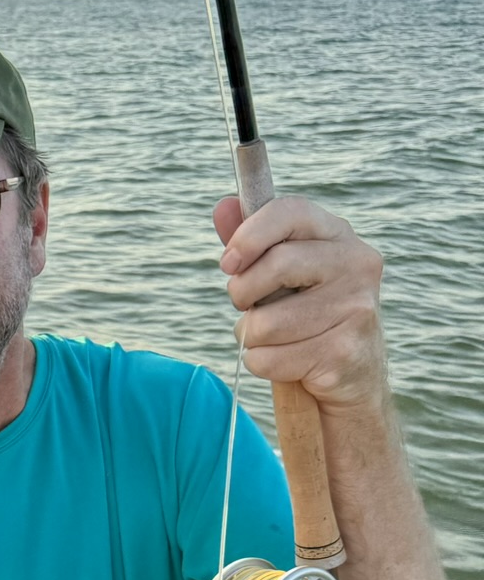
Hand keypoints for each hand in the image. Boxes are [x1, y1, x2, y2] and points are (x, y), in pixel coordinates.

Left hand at [214, 194, 384, 412]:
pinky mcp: (343, 352)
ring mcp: (355, 308)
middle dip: (242, 292)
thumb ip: (253, 242)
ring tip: (274, 337)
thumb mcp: (283, 274)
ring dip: (252, 336)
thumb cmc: (308, 315)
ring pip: (266, 322)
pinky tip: (287, 361)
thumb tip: (223, 206)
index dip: (249, 234)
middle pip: (276, 265)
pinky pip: (269, 359)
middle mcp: (356, 264)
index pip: (290, 212)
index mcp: (338, 235)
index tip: (228, 263)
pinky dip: (263, 364)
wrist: (353, 373)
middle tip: (246, 306)